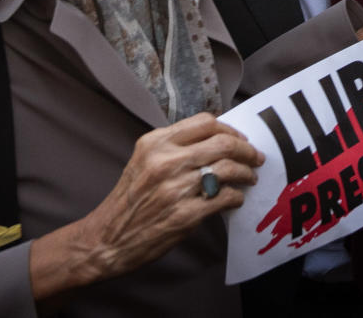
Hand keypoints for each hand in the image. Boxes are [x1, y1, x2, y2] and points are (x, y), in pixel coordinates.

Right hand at [65, 114, 263, 283]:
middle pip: (222, 143)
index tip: (240, 138)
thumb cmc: (129, 199)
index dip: (230, 129)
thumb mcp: (144, 160)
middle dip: (246, 150)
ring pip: (227, 169)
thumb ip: (174, 146)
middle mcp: (166, 160)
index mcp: (156, 142)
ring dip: (246, 173)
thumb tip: (215, 141)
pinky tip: (235, 199)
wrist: (107, 239)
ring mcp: (176, 188)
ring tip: (250, 178)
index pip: (205, 122)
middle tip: (256, 157)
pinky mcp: (184, 216)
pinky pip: (223, 198)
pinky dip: (235, 197)